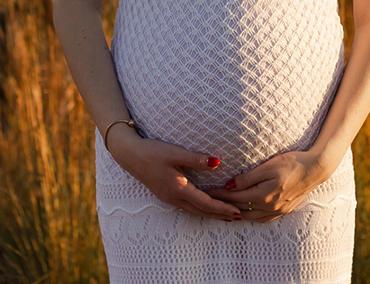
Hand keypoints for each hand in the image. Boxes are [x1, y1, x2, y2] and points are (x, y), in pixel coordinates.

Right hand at [107, 126, 241, 221]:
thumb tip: (217, 162)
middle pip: (202, 211)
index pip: (205, 203)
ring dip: (211, 214)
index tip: (238, 211)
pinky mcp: (166, 194)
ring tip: (226, 216)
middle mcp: (174, 198)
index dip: (222, 208)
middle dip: (220, 215)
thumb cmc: (153, 152)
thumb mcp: (175, 153)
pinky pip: (188, 207)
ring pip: (194, 211)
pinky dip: (201, 209)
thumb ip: (196, 159)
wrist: (130, 155)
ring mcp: (169, 198)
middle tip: (239, 218)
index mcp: (178, 189)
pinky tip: (205, 207)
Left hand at [207, 150, 335, 222]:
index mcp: (264, 196)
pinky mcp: (282, 211)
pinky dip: (248, 216)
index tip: (205, 191)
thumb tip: (228, 185)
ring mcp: (276, 211)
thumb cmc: (291, 163)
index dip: (218, 194)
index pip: (234, 197)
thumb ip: (247, 178)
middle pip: (239, 210)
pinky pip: (261, 219)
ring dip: (234, 213)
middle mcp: (269, 208)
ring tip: (220, 208)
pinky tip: (243, 212)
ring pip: (249, 217)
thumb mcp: (267, 166)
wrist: (315, 169)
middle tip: (207, 201)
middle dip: (222, 205)